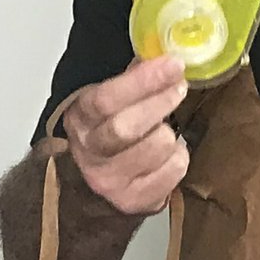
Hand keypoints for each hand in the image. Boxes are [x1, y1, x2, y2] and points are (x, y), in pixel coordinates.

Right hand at [59, 52, 189, 214]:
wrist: (97, 184)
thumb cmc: (108, 134)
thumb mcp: (109, 101)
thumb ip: (132, 80)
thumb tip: (162, 58)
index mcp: (80, 119)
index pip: (106, 99)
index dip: (143, 81)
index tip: (171, 65)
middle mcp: (90, 153)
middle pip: (126, 127)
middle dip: (159, 103)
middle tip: (178, 88)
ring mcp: (109, 180)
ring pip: (155, 149)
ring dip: (170, 133)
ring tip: (167, 128)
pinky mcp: (132, 201)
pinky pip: (172, 173)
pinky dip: (179, 158)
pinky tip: (169, 153)